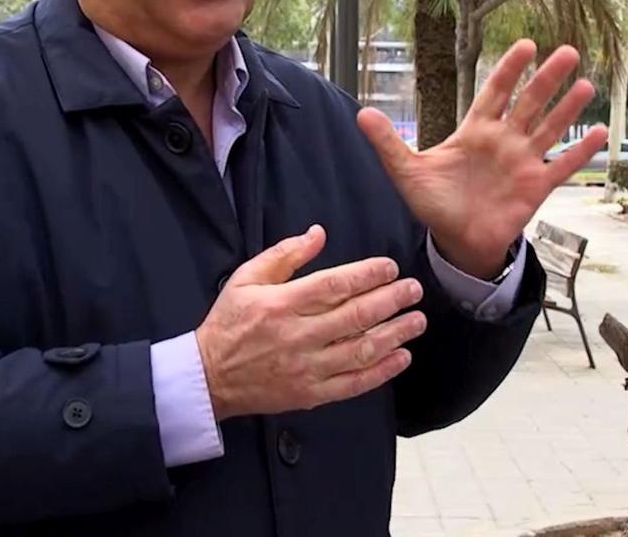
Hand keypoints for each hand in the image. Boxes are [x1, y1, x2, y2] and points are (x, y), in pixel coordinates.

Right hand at [194, 225, 426, 420]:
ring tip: (417, 320)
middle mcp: (298, 336)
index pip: (333, 285)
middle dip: (391, 300)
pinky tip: (402, 357)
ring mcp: (308, 368)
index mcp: (281, 304)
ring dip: (395, 334)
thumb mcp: (245, 278)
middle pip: (355, 316)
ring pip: (362, 350)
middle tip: (414, 290)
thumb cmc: (229, 322)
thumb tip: (318, 234)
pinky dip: (383, 371)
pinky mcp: (312, 393)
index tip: (390, 267)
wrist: (211, 376)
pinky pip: (355, 383)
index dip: (367, 274)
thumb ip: (283, 255)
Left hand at [357, 39, 607, 278]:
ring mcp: (522, 162)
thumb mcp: (405, 170)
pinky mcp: (535, 187)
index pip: (494, 93)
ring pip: (549, 129)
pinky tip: (599, 132)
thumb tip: (361, 113)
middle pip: (528, 103)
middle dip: (546, 79)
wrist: (454, 239)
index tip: (526, 45)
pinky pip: (562, 166)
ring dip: (567, 108)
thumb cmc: (433, 202)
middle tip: (567, 51)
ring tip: (585, 84)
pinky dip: (580, 151)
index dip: (509, 70)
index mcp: (474, 132)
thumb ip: (387, 142)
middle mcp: (503, 141)